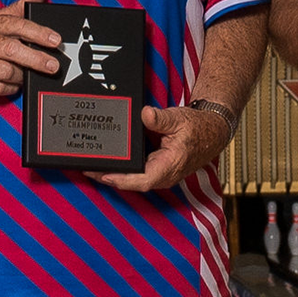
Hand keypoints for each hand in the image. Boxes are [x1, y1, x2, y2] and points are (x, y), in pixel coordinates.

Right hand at [0, 0, 61, 96]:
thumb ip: (19, 8)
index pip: (17, 25)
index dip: (38, 33)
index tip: (55, 40)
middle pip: (12, 51)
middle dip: (36, 59)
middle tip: (53, 66)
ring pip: (5, 72)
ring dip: (22, 76)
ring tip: (29, 74)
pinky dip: (8, 88)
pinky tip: (13, 84)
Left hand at [95, 103, 231, 192]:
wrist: (211, 131)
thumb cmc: (198, 128)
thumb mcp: (179, 119)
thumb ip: (161, 119)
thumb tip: (146, 115)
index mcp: (169, 166)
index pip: (141, 180)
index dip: (120, 180)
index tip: (102, 174)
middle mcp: (163, 174)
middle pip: (131, 181)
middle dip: (108, 176)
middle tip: (86, 167)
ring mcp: (159, 173)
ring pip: (132, 179)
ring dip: (112, 173)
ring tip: (90, 165)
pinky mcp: (156, 168)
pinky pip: (135, 172)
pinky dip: (121, 168)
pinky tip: (108, 159)